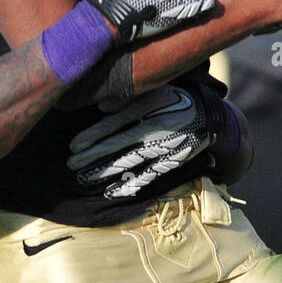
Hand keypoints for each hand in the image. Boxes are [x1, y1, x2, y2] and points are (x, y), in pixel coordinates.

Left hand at [68, 85, 213, 197]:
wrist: (210, 117)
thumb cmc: (176, 99)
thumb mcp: (155, 90)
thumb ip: (128, 98)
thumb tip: (101, 107)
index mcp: (149, 110)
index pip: (114, 125)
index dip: (92, 137)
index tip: (73, 146)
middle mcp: (154, 131)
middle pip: (117, 146)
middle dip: (92, 157)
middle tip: (71, 164)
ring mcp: (163, 149)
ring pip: (129, 163)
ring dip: (105, 171)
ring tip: (84, 177)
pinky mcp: (171, 162)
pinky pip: (148, 176)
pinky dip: (130, 184)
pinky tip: (112, 191)